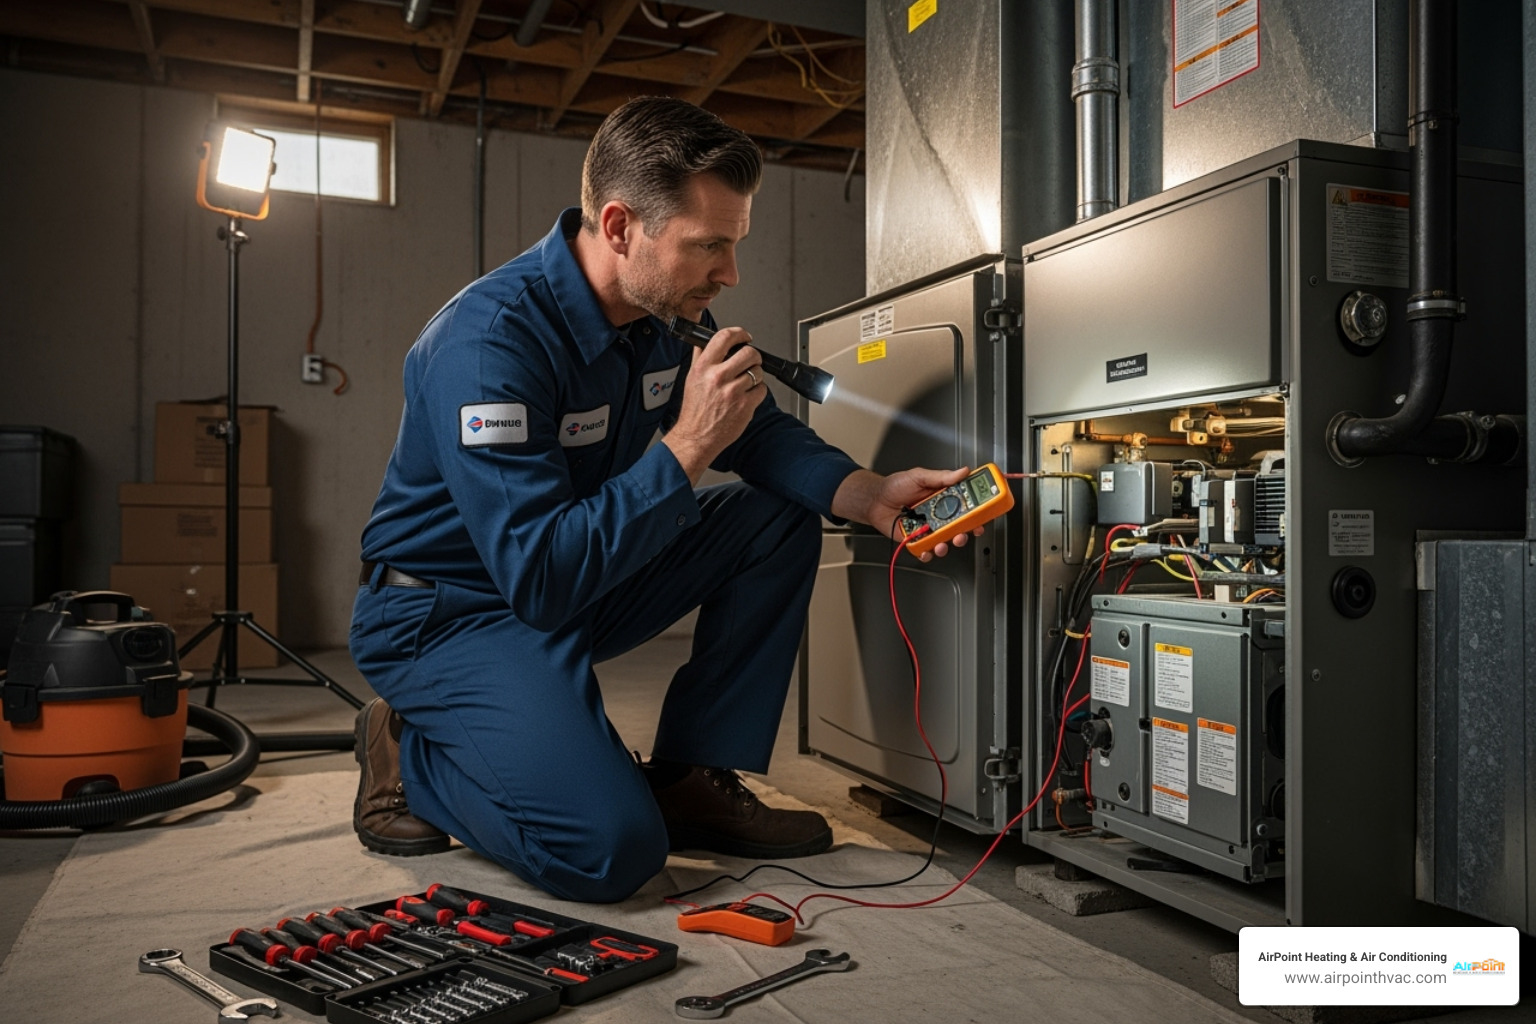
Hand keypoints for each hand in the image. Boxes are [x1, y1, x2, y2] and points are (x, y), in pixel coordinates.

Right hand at [662, 326, 765, 483]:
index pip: (725, 337)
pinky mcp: (745, 406)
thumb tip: (705, 340)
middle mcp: (718, 377)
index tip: (744, 336)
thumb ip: (700, 357)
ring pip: (758, 371)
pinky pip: (762, 389)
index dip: (739, 333)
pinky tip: (747, 396)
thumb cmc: (694, 410)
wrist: (696, 437)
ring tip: (745, 383)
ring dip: (755, 375)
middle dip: (753, 356)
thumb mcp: (691, 378)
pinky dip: (758, 392)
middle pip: (749, 353)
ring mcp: (733, 392)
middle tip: (750, 361)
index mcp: (703, 367)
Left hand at [831, 467, 985, 560]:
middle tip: (967, 531)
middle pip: (961, 526)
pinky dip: (927, 553)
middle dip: (967, 531)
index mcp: (944, 498)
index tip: (986, 511)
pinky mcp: (917, 540)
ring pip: (946, 541)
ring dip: (948, 544)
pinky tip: (926, 550)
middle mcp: (939, 514)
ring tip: (943, 543)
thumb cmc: (894, 486)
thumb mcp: (919, 476)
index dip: (979, 510)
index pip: (967, 505)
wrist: (874, 500)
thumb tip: (963, 471)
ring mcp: (929, 528)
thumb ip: (941, 476)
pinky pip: (926, 551)